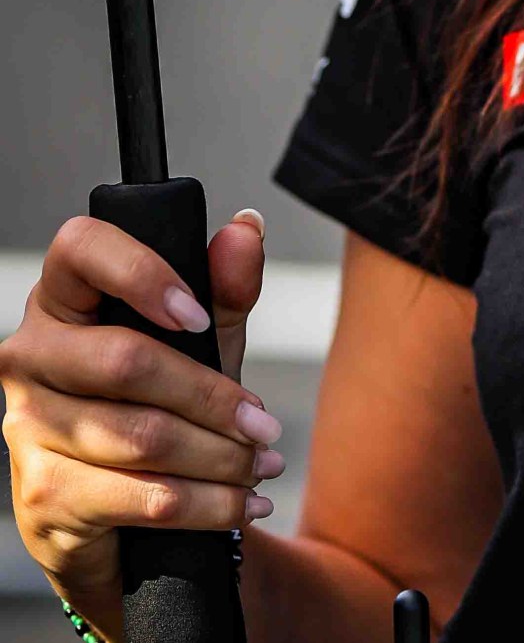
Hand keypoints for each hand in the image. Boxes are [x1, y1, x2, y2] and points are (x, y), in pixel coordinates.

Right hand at [0, 208, 283, 637]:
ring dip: (222, 457)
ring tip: (264, 464)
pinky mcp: (45, 495)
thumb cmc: (160, 410)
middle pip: (126, 360)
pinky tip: (242, 505)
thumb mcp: (202, 346)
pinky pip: (143, 497)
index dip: (141, 273)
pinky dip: (208, 505)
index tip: (197, 315)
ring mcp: (28, 428)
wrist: (123, 523)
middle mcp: (31, 357)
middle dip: (214, 397)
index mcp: (65, 303)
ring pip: (143, 436)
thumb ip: (224, 290)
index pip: (79, 249)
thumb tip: (245, 229)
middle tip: (266, 424)